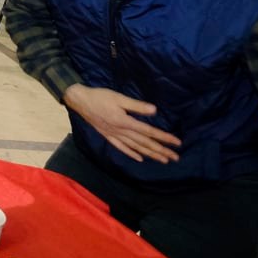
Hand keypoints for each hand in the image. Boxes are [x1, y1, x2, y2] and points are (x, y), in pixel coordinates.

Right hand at [63, 85, 181, 163]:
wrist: (79, 100)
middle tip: (175, 158)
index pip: (149, 132)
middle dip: (161, 150)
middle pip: (144, 143)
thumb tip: (155, 111)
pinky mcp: (108, 136)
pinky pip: (121, 147)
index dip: (164, 137)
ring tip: (163, 160)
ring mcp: (114, 135)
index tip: (177, 143)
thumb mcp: (119, 97)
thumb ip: (137, 105)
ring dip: (150, 154)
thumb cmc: (100, 96)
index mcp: (125, 122)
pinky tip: (140, 158)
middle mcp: (121, 132)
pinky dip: (131, 153)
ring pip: (135, 148)